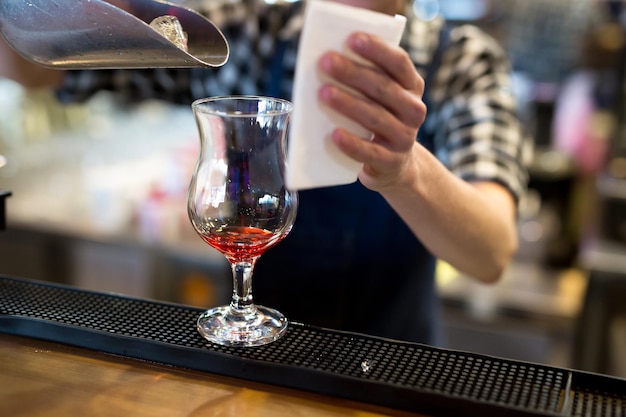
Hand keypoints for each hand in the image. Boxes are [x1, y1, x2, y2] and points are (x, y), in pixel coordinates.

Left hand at [317, 32, 426, 191]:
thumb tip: (330, 61)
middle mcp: (414, 110)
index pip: (399, 63)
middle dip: (353, 73)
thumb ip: (364, 80)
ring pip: (376, 118)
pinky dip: (351, 143)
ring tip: (324, 93)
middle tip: (327, 62)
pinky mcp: (391, 162)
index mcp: (412, 87)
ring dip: (348, 104)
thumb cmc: (377, 119)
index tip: (352, 39)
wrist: (392, 165)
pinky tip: (334, 134)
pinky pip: (370, 152)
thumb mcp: (378, 98)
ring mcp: (405, 138)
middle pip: (383, 88)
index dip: (377, 50)